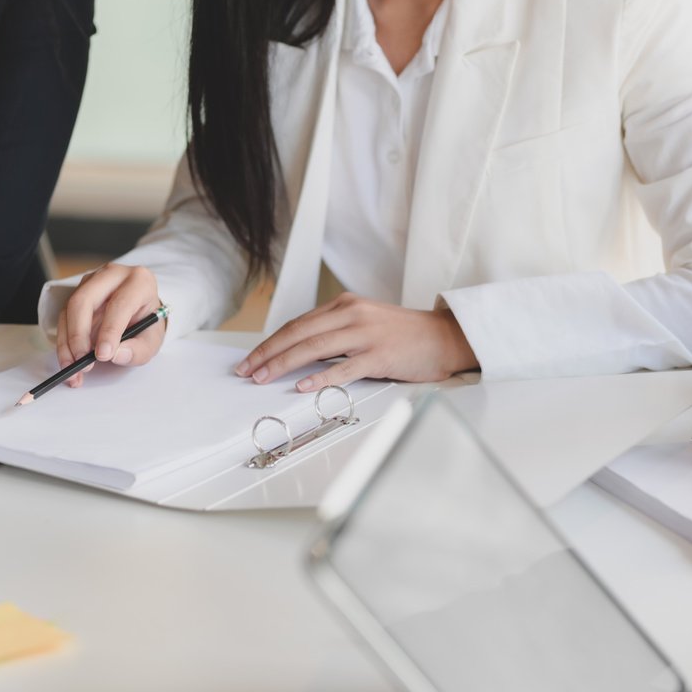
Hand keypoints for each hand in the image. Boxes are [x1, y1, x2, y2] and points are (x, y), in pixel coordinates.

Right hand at [54, 263, 166, 388]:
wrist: (140, 311)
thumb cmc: (147, 323)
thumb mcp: (152, 340)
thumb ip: (139, 350)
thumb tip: (116, 355)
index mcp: (139, 281)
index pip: (120, 304)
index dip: (109, 331)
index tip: (102, 355)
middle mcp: (112, 275)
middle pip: (84, 300)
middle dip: (79, 335)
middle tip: (82, 361)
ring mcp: (92, 281)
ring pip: (69, 309)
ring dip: (67, 343)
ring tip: (73, 368)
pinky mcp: (77, 293)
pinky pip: (63, 317)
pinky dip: (63, 343)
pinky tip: (69, 361)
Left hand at [236, 293, 477, 391]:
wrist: (445, 337)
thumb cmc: (404, 335)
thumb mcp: (365, 323)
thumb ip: (336, 333)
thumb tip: (299, 355)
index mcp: (346, 305)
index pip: (298, 323)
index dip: (271, 342)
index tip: (251, 359)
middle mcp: (352, 314)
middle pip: (299, 333)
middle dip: (268, 352)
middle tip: (246, 370)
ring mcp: (366, 334)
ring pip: (314, 348)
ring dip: (283, 364)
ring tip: (263, 377)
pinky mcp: (380, 356)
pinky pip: (343, 368)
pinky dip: (320, 377)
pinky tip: (301, 386)